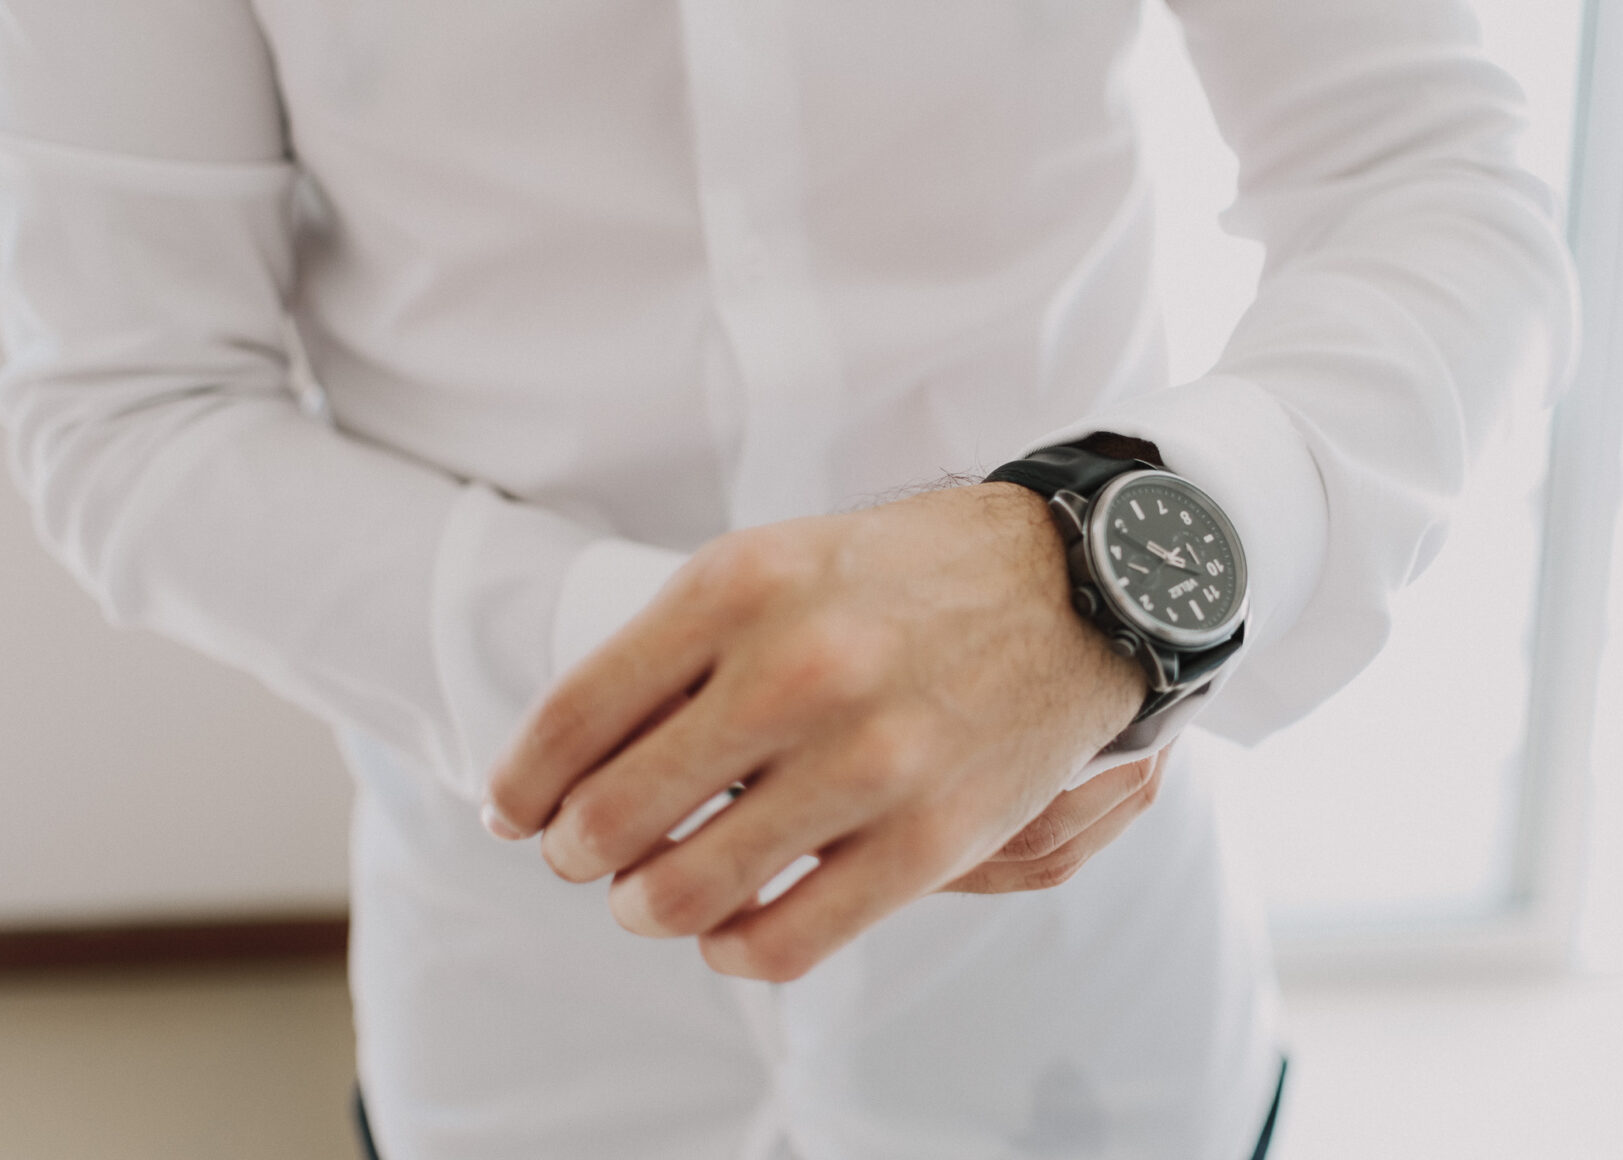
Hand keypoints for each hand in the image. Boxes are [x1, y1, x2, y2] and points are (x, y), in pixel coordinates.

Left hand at [484, 483, 1145, 981]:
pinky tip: (727, 928)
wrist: (1072, 587)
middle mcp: (798, 668)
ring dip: (642, 907)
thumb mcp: (773, 563)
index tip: (513, 812)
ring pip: (683, 892)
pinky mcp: (933, 839)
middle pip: (611, 816)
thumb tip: (563, 768)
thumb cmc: (901, 578)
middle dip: (573, 852)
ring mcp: (870, 759)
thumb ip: (670, 650)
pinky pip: (783, 943)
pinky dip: (729, 951)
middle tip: (580, 854)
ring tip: (648, 894)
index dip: (518, 785)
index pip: (572, 718)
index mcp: (738, 585)